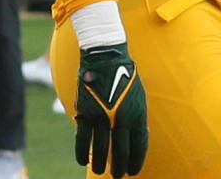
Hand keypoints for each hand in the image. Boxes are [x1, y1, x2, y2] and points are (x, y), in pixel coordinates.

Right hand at [75, 44, 147, 176]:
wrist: (104, 54)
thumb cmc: (123, 74)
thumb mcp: (138, 96)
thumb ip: (137, 117)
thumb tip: (137, 138)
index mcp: (137, 115)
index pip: (138, 147)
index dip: (135, 162)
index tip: (131, 171)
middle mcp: (120, 118)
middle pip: (120, 152)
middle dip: (119, 168)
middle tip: (117, 176)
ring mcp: (102, 116)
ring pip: (101, 148)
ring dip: (100, 163)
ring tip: (99, 171)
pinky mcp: (85, 111)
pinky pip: (83, 137)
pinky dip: (82, 151)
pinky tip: (82, 160)